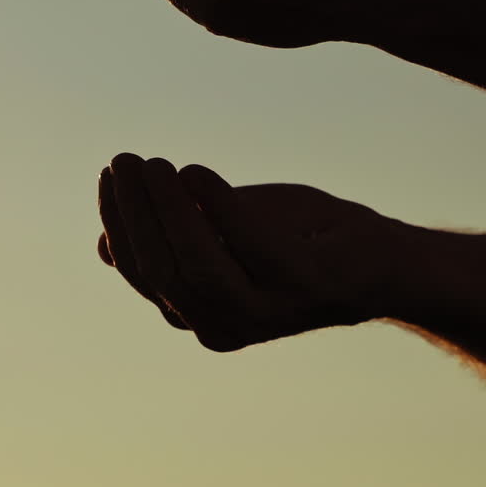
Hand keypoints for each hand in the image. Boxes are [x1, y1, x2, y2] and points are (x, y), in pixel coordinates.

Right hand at [97, 154, 399, 350]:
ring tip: (157, 164)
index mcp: (198, 315)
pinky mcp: (303, 285)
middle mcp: (224, 326)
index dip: (120, 222)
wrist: (383, 262)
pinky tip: (195, 173)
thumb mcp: (224, 237)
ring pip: (197, 266)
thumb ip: (173, 239)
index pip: (142, 271)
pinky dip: (217, 207)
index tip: (111, 172)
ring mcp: (265, 312)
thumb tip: (101, 248)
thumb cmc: (297, 242)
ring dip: (168, 211)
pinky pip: (250, 246)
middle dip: (136, 213)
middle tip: (125, 160)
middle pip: (161, 271)